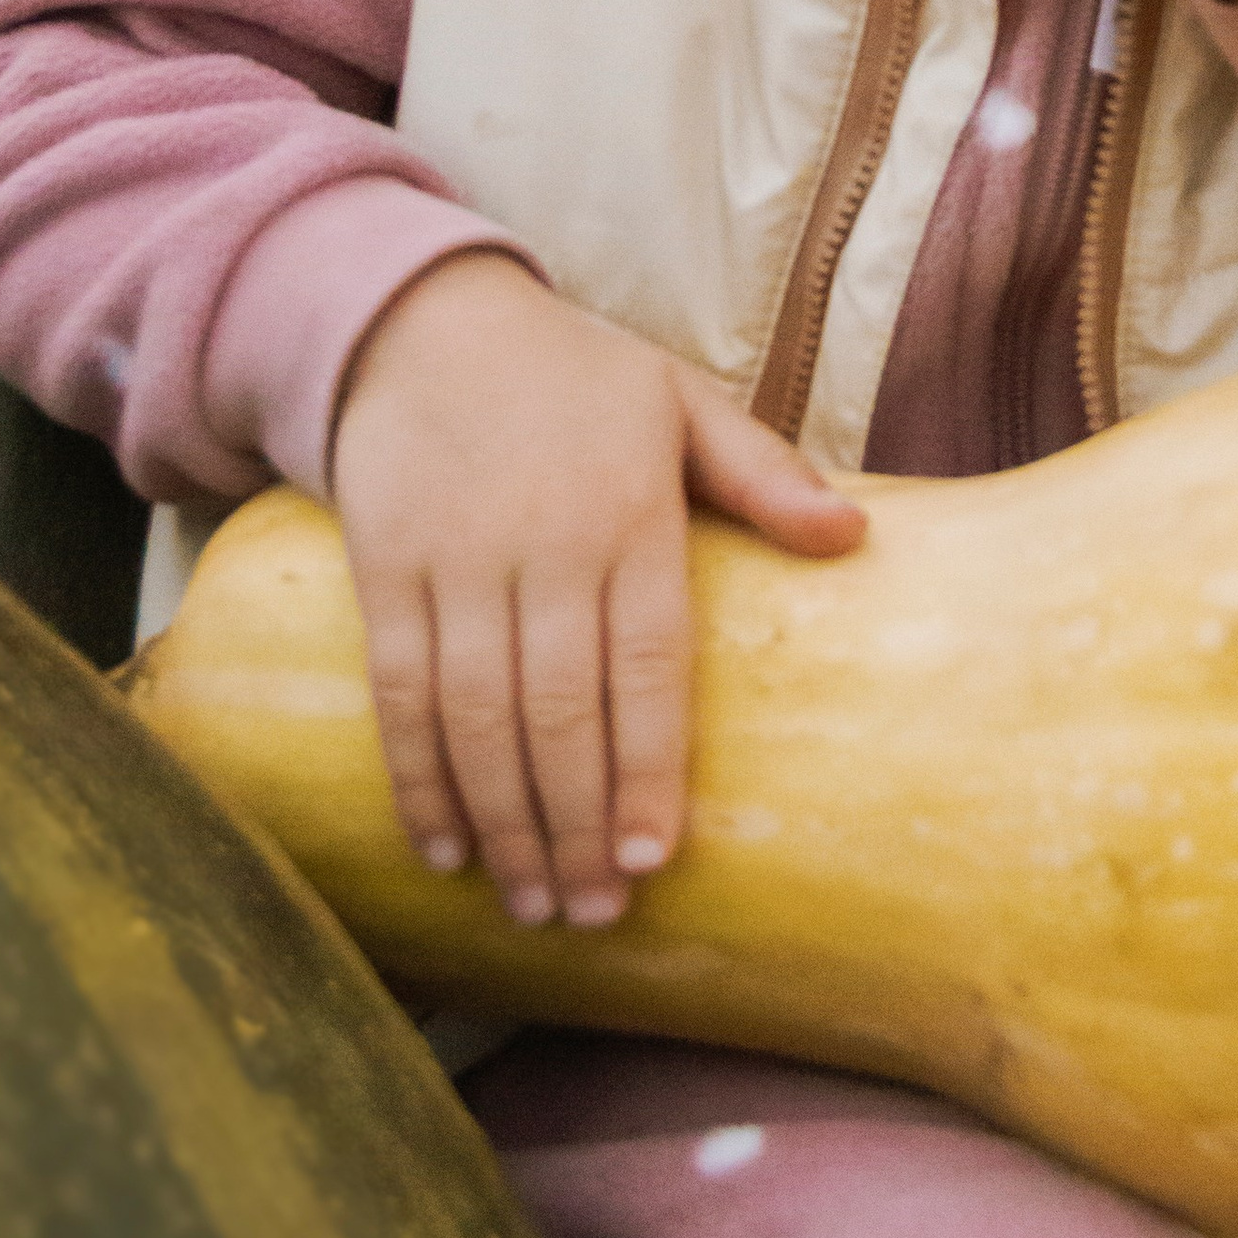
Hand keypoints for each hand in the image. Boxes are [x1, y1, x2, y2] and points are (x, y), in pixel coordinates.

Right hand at [327, 254, 864, 929]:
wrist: (422, 323)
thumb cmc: (576, 378)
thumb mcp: (680, 401)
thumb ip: (765, 474)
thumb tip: (854, 539)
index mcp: (630, 511)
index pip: (645, 662)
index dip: (647, 766)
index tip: (657, 858)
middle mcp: (542, 542)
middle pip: (557, 710)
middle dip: (577, 825)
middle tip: (595, 914)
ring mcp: (455, 559)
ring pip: (475, 716)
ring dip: (503, 823)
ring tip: (533, 903)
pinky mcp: (383, 568)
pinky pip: (399, 691)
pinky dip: (418, 779)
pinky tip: (446, 847)